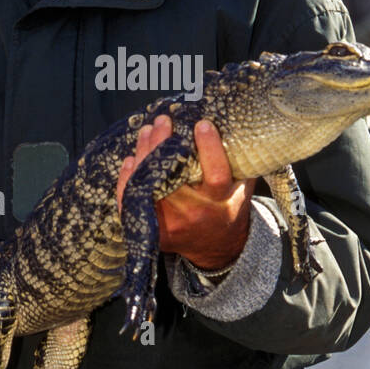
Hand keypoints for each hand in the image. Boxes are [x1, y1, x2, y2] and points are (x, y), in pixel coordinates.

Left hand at [116, 116, 254, 270]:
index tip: (202, 124)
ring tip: (146, 131)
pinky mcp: (154, 230)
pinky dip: (127, 180)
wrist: (217, 247)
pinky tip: (130, 160)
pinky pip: (133, 202)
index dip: (209, 147)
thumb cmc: (228, 207)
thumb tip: (229, 125)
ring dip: (143, 154)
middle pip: (173, 176)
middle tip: (162, 121)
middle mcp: (195, 211)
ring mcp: (171, 223)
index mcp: (220, 201)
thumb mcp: (242, 187)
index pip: (216, 173)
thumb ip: (238, 163)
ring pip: (150, 185)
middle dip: (163, 144)